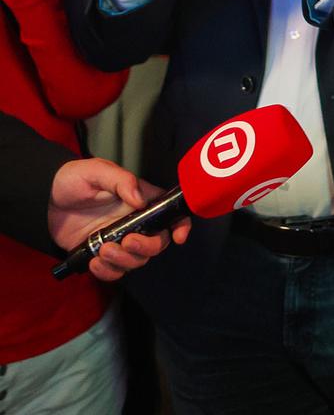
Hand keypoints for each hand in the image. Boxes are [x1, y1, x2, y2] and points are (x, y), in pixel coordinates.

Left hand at [48, 158, 190, 282]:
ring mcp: (119, 240)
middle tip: (127, 242)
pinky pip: (114, 271)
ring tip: (103, 251)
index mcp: (141, 201)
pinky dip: (107, 272)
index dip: (181, 226)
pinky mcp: (101, 254)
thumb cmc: (74, 179)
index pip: (171, 214)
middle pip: (157, 243)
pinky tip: (94, 263)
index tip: (178, 237)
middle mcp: (135, 223)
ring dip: (124, 261)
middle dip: (146, 247)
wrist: (43, 199)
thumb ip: (121, 181)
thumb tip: (140, 200)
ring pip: (137, 260)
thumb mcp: (97, 171)